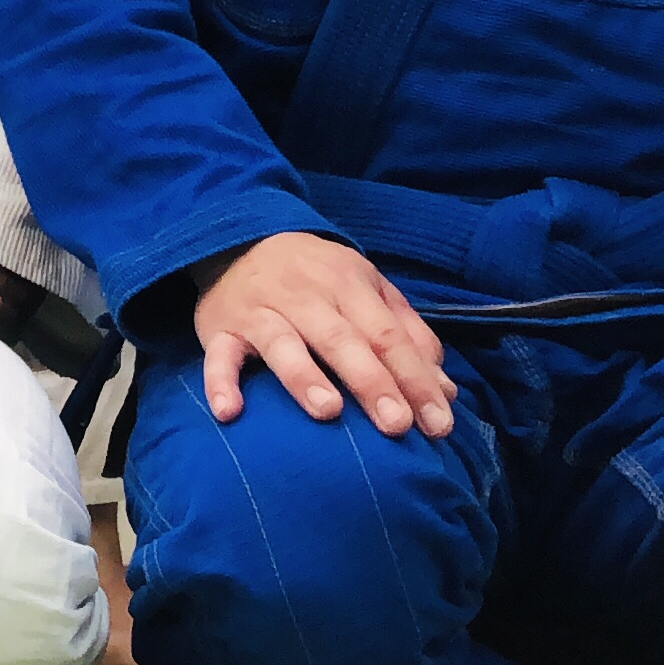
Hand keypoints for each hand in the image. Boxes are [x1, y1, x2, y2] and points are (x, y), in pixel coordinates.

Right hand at [191, 230, 455, 436]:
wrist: (237, 238)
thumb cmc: (315, 277)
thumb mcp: (367, 289)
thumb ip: (407, 335)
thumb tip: (444, 391)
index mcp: (348, 285)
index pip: (388, 335)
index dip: (415, 378)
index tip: (438, 423)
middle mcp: (305, 296)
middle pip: (342, 340)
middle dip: (372, 382)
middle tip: (397, 426)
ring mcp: (260, 312)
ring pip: (282, 344)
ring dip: (304, 377)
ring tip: (328, 412)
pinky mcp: (219, 328)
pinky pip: (218, 356)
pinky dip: (220, 382)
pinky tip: (229, 413)